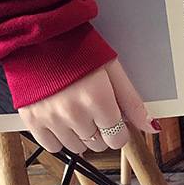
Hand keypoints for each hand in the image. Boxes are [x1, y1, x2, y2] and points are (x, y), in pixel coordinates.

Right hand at [17, 58, 158, 153]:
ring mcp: (51, 118)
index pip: (118, 139)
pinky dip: (59, 138)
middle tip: (93, 110)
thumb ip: (132, 102)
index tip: (114, 118)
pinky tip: (61, 120)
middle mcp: (74, 112)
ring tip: (76, 111)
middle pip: (99, 144)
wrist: (38, 37)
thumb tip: (152, 127)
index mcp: (97, 99)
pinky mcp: (31, 119)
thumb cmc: (77, 49)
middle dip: (101, 131)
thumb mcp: (112, 71)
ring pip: (77, 147)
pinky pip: (52, 146)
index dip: (119, 129)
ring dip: (81, 135)